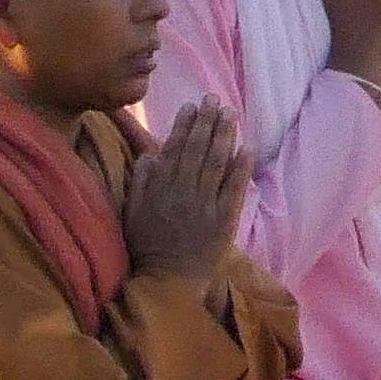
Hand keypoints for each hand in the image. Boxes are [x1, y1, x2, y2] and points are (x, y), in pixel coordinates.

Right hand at [127, 101, 249, 280]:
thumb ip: (141, 181)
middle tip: (215, 99)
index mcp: (160, 187)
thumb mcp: (133, 211)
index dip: (184, 125)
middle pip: (198, 149)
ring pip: (216, 162)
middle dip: (207, 121)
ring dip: (224, 135)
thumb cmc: (147, 245)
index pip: (174, 148)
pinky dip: (241, 166)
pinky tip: (247, 146)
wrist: (168, 280)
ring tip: (230, 113)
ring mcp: (205, 203)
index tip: (192, 106)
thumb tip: (151, 153)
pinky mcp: (223, 218)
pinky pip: (234, 187)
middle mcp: (183, 190)